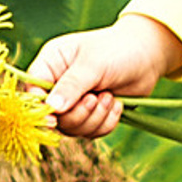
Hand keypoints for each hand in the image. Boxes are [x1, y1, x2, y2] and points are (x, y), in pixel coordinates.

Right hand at [27, 13, 181, 139]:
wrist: (148, 54)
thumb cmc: (118, 49)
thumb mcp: (93, 64)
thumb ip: (72, 85)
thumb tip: (52, 107)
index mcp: (51, 64)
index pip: (32, 91)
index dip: (40, 108)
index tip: (54, 118)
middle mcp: (58, 84)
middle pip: (53, 116)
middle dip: (77, 113)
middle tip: (95, 98)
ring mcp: (75, 101)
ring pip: (72, 128)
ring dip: (94, 118)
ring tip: (109, 98)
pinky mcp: (92, 114)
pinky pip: (91, 132)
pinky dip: (106, 123)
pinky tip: (117, 104)